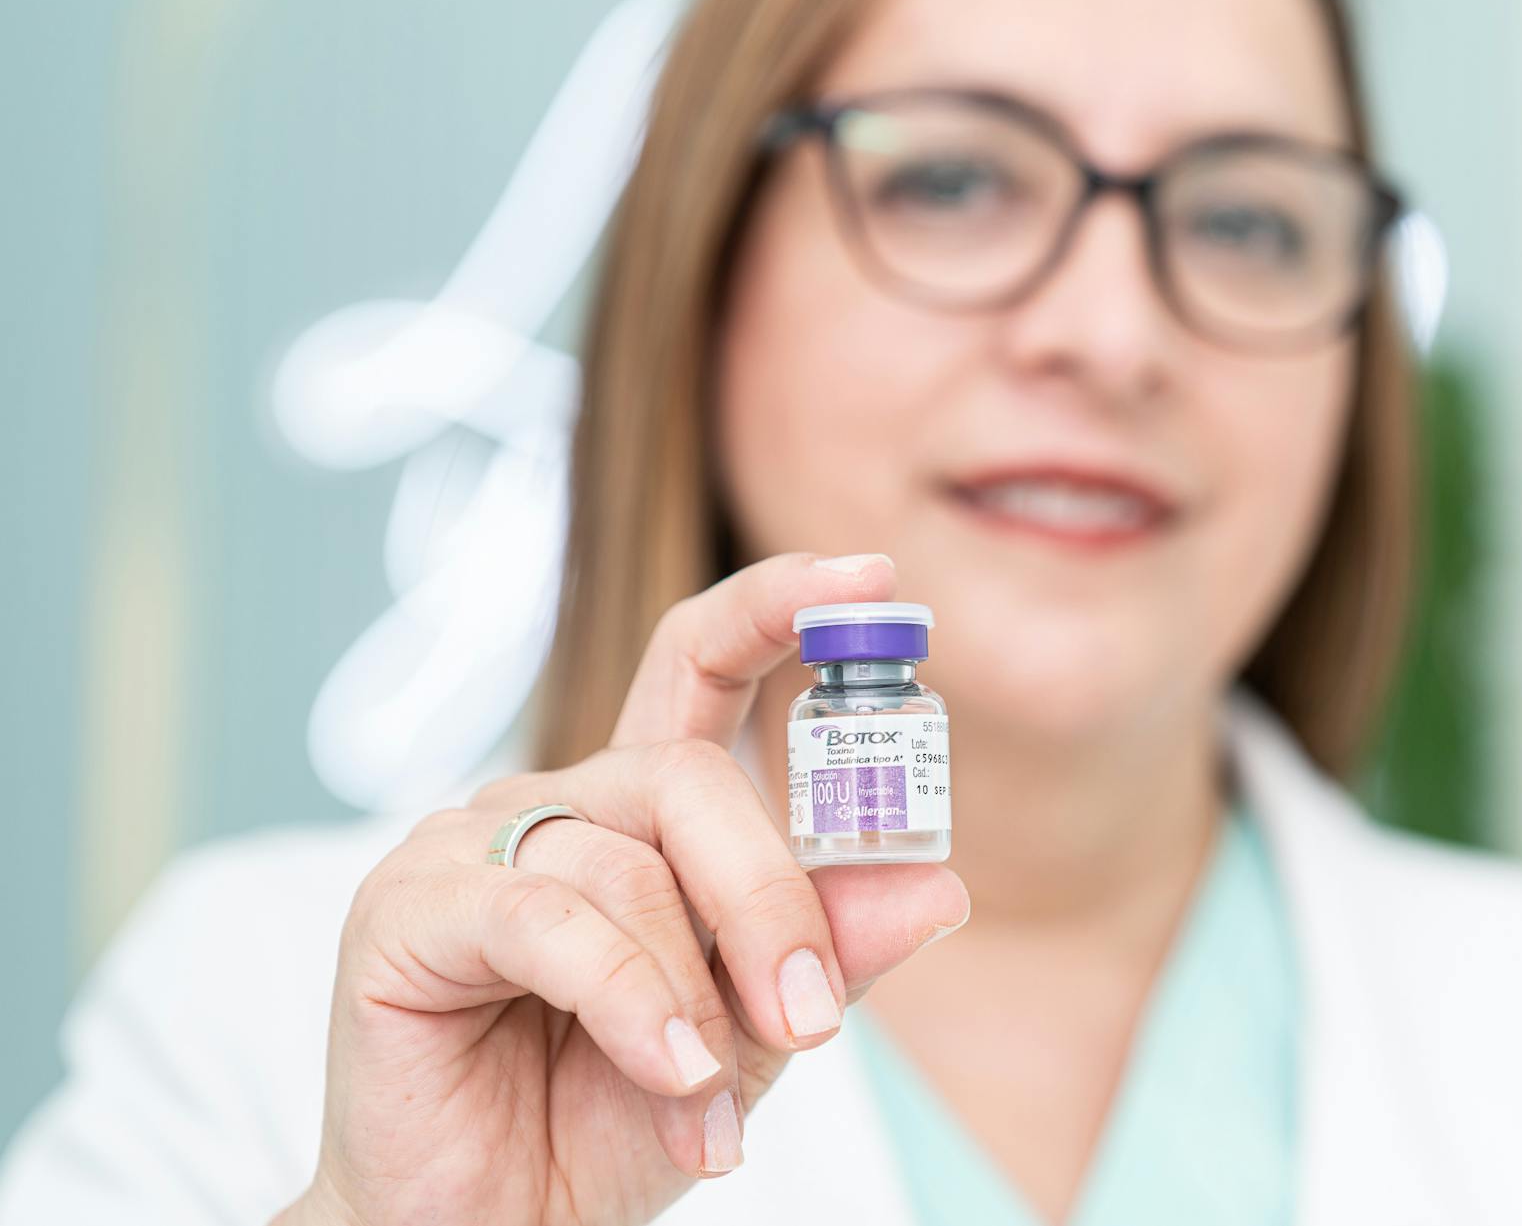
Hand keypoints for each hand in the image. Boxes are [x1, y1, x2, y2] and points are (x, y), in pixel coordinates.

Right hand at [279, 552, 968, 1224]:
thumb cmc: (609, 1118)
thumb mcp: (755, 1035)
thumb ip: (830, 949)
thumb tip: (938, 883)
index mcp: (639, 813)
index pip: (704, 665)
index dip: (781, 606)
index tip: (875, 579)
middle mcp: (555, 804)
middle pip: (690, 774)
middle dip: (771, 899)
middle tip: (812, 1022)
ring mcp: (469, 844)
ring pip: (629, 860)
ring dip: (696, 990)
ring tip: (712, 1097)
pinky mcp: (407, 907)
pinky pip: (550, 918)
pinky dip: (629, 999)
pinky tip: (668, 1075)